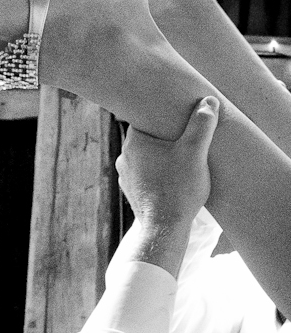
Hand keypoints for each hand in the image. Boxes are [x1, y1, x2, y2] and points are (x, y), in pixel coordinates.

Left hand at [115, 95, 219, 276]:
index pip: (146, 117)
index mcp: (134, 143)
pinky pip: (147, 174)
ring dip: (163, 154)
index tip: (179, 113)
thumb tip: (208, 101)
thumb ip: (201, 124)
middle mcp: (124, 158)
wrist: (165, 230)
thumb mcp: (195, 152)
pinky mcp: (133, 192)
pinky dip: (159, 172)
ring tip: (183, 154)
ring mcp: (126, 177)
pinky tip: (175, 175)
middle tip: (186, 132)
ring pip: (147, 157)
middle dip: (165, 134)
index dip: (163, 113)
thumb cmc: (178, 190)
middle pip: (147, 137)